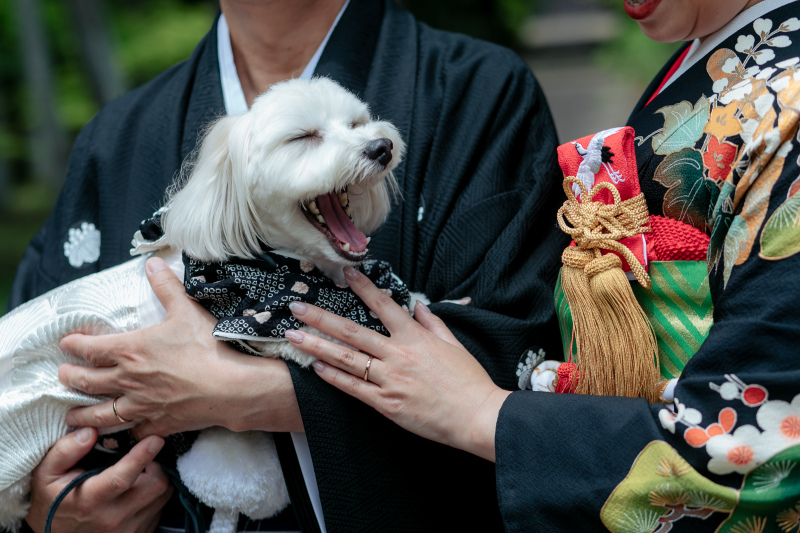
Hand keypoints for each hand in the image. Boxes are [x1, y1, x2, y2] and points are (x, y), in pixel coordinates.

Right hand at [25, 427, 170, 532]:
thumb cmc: (53, 500)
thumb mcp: (47, 474)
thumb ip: (66, 451)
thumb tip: (90, 430)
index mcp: (90, 500)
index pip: (122, 478)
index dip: (141, 457)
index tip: (155, 439)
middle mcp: (112, 518)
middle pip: (155, 485)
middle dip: (156, 465)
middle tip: (145, 457)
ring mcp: (128, 529)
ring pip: (162, 496)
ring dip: (158, 478)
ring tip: (142, 473)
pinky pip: (160, 509)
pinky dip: (156, 495)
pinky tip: (140, 490)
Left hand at [58, 257, 302, 437]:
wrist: (230, 387)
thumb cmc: (208, 347)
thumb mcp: (186, 309)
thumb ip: (166, 286)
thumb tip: (152, 262)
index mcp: (130, 350)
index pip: (89, 348)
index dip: (74, 345)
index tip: (66, 343)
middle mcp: (128, 380)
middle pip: (86, 382)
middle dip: (69, 378)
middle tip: (62, 375)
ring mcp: (141, 405)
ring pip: (101, 413)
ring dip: (82, 413)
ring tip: (71, 415)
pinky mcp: (157, 424)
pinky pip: (132, 433)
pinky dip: (122, 434)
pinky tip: (118, 434)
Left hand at [284, 267, 509, 461]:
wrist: (477, 416)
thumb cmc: (469, 381)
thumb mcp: (454, 344)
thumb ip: (433, 323)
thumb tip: (418, 306)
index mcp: (415, 337)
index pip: (384, 305)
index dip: (363, 287)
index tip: (347, 273)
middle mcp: (398, 354)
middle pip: (352, 331)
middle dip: (321, 317)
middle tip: (297, 306)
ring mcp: (390, 379)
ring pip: (346, 359)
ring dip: (317, 345)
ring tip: (294, 335)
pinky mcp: (386, 403)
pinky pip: (353, 388)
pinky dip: (333, 377)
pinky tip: (316, 368)